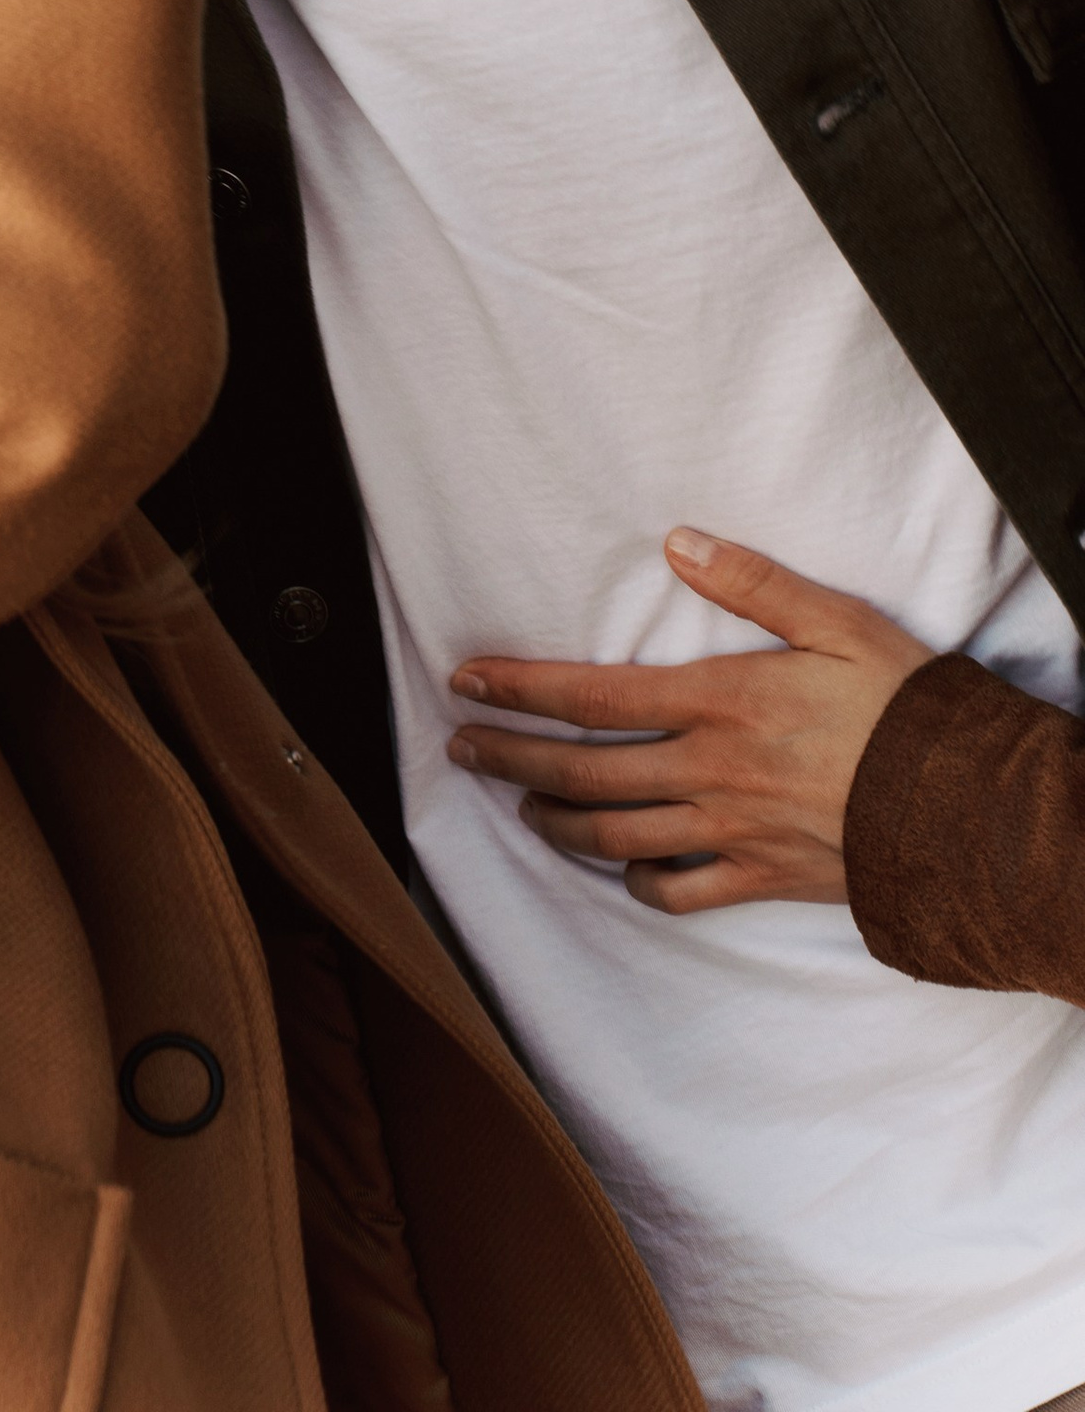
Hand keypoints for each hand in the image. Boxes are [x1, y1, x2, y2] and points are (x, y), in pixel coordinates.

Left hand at [446, 527, 931, 915]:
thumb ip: (753, 584)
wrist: (974, 813)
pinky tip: (622, 869)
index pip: (592, 697)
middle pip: (584, 774)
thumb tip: (677, 542)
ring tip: (521, 806)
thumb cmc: (907, 710)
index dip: (521, 691)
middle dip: (512, 760)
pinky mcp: (763, 880)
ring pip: (615, 837)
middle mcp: (712, 773)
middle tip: (461, 750)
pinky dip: (638, 883)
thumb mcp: (838, 623)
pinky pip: (680, 894)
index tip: (466, 684)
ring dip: (555, 822)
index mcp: (720, 703)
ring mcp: (733, 834)